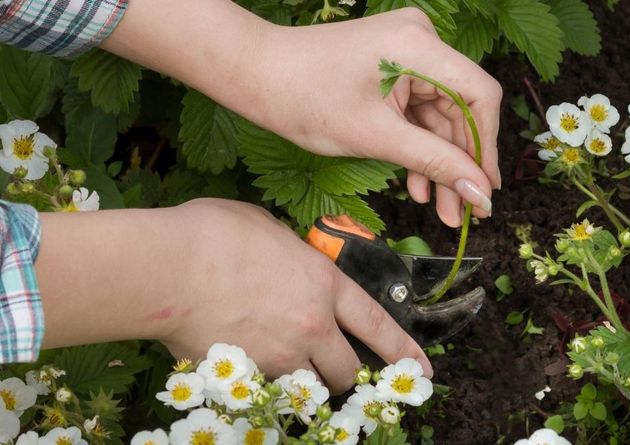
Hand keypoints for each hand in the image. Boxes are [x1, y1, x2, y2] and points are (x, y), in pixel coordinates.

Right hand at [36, 199, 431, 392]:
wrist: (167, 267)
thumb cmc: (214, 235)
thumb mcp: (268, 229)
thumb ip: (292, 255)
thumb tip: (288, 263)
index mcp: (324, 285)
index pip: (377, 325)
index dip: (404, 350)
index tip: (422, 368)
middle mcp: (311, 326)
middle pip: (346, 370)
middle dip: (345, 374)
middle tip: (333, 369)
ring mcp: (279, 355)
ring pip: (309, 388)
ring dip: (305, 382)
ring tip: (286, 367)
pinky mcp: (246, 376)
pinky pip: (267, 391)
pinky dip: (264, 385)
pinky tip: (246, 367)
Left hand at [100, 1, 501, 226]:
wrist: (255, 76)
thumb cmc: (304, 98)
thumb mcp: (375, 137)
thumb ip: (434, 162)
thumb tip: (480, 193)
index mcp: (419, 45)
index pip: (479, 95)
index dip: (487, 147)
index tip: (485, 190)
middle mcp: (420, 40)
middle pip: (461, 109)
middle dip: (459, 163)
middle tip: (462, 213)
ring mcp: (407, 53)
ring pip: (439, 116)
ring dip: (438, 161)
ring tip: (439, 208)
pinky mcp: (393, 67)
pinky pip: (418, 111)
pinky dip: (418, 145)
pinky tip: (417, 183)